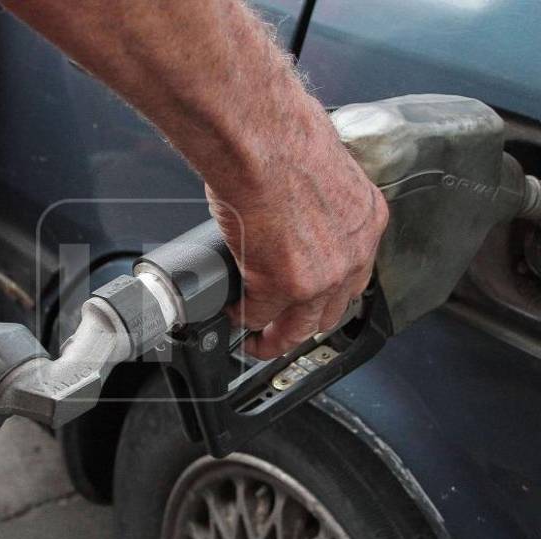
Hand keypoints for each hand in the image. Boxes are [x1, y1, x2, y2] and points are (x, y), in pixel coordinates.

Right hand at [208, 106, 388, 358]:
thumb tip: (292, 209)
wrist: (260, 138)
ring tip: (258, 340)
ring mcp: (319, 276)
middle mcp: (352, 254)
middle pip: (331, 311)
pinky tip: (234, 312)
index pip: (354, 275)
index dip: (328, 293)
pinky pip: (259, 315)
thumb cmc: (281, 137)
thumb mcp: (320, 170)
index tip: (310, 300)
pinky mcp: (281, 285)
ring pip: (298, 327)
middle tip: (283, 330)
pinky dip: (244, 318)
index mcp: (365, 220)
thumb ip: (316, 202)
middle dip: (304, 325)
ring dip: (275, 337)